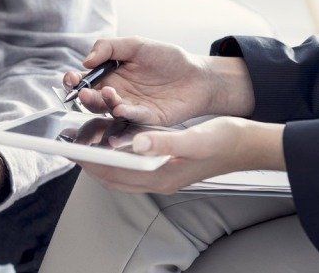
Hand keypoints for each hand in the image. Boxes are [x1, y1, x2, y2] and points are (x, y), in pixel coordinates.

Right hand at [63, 37, 254, 124]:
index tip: (71, 78)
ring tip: (108, 94)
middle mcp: (116, 94)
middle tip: (85, 93)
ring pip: (108, 110)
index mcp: (110, 76)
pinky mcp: (146, 119)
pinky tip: (122, 108)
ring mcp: (129, 108)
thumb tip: (86, 61)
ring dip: (104, 104)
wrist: (198, 75)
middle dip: (85, 97)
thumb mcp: (136, 44)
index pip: (85, 81)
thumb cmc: (167, 59)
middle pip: (92, 99)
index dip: (74, 81)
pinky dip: (125, 113)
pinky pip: (132, 118)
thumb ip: (109, 48)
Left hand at [78, 117, 285, 194]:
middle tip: (71, 147)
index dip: (91, 164)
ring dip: (101, 163)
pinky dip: (117, 159)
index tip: (72, 152)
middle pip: (114, 178)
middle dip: (90, 165)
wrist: (247, 145)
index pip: (115, 175)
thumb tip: (137, 143)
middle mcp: (158, 180)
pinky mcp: (165, 168)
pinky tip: (112, 143)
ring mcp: (162, 176)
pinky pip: (132, 168)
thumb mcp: (194, 138)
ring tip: (84, 145)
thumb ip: (164, 142)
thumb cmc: (224, 141)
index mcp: (161, 176)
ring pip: (121, 175)